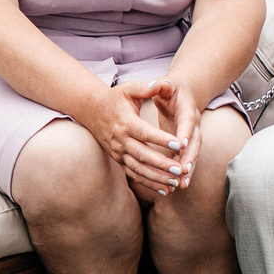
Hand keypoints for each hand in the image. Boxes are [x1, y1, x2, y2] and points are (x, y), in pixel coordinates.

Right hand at [83, 78, 190, 198]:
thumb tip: (159, 84)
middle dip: (162, 164)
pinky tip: (166, 190)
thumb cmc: (115, 98)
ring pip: (139, 169)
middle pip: (143, 155)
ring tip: (176, 183)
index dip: (162, 139)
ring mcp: (118, 152)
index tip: (179, 144)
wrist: (92, 111)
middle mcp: (120, 140)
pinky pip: (134, 174)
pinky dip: (150, 183)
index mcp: (125, 122)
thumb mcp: (129, 88)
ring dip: (157, 178)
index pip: (145, 133)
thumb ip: (145, 87)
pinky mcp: (119, 160)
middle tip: (180, 169)